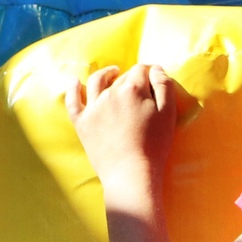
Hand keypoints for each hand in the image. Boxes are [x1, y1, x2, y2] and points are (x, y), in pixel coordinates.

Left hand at [66, 64, 188, 188]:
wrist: (131, 173)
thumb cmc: (154, 145)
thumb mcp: (168, 113)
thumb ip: (164, 86)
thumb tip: (155, 68)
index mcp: (133, 89)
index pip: (141, 70)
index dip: (148, 72)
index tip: (153, 78)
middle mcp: (110, 93)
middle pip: (122, 77)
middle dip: (132, 78)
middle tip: (140, 88)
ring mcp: (93, 107)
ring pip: (97, 81)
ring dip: (106, 74)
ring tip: (112, 72)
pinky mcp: (82, 122)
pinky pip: (73, 100)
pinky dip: (73, 88)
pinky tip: (75, 81)